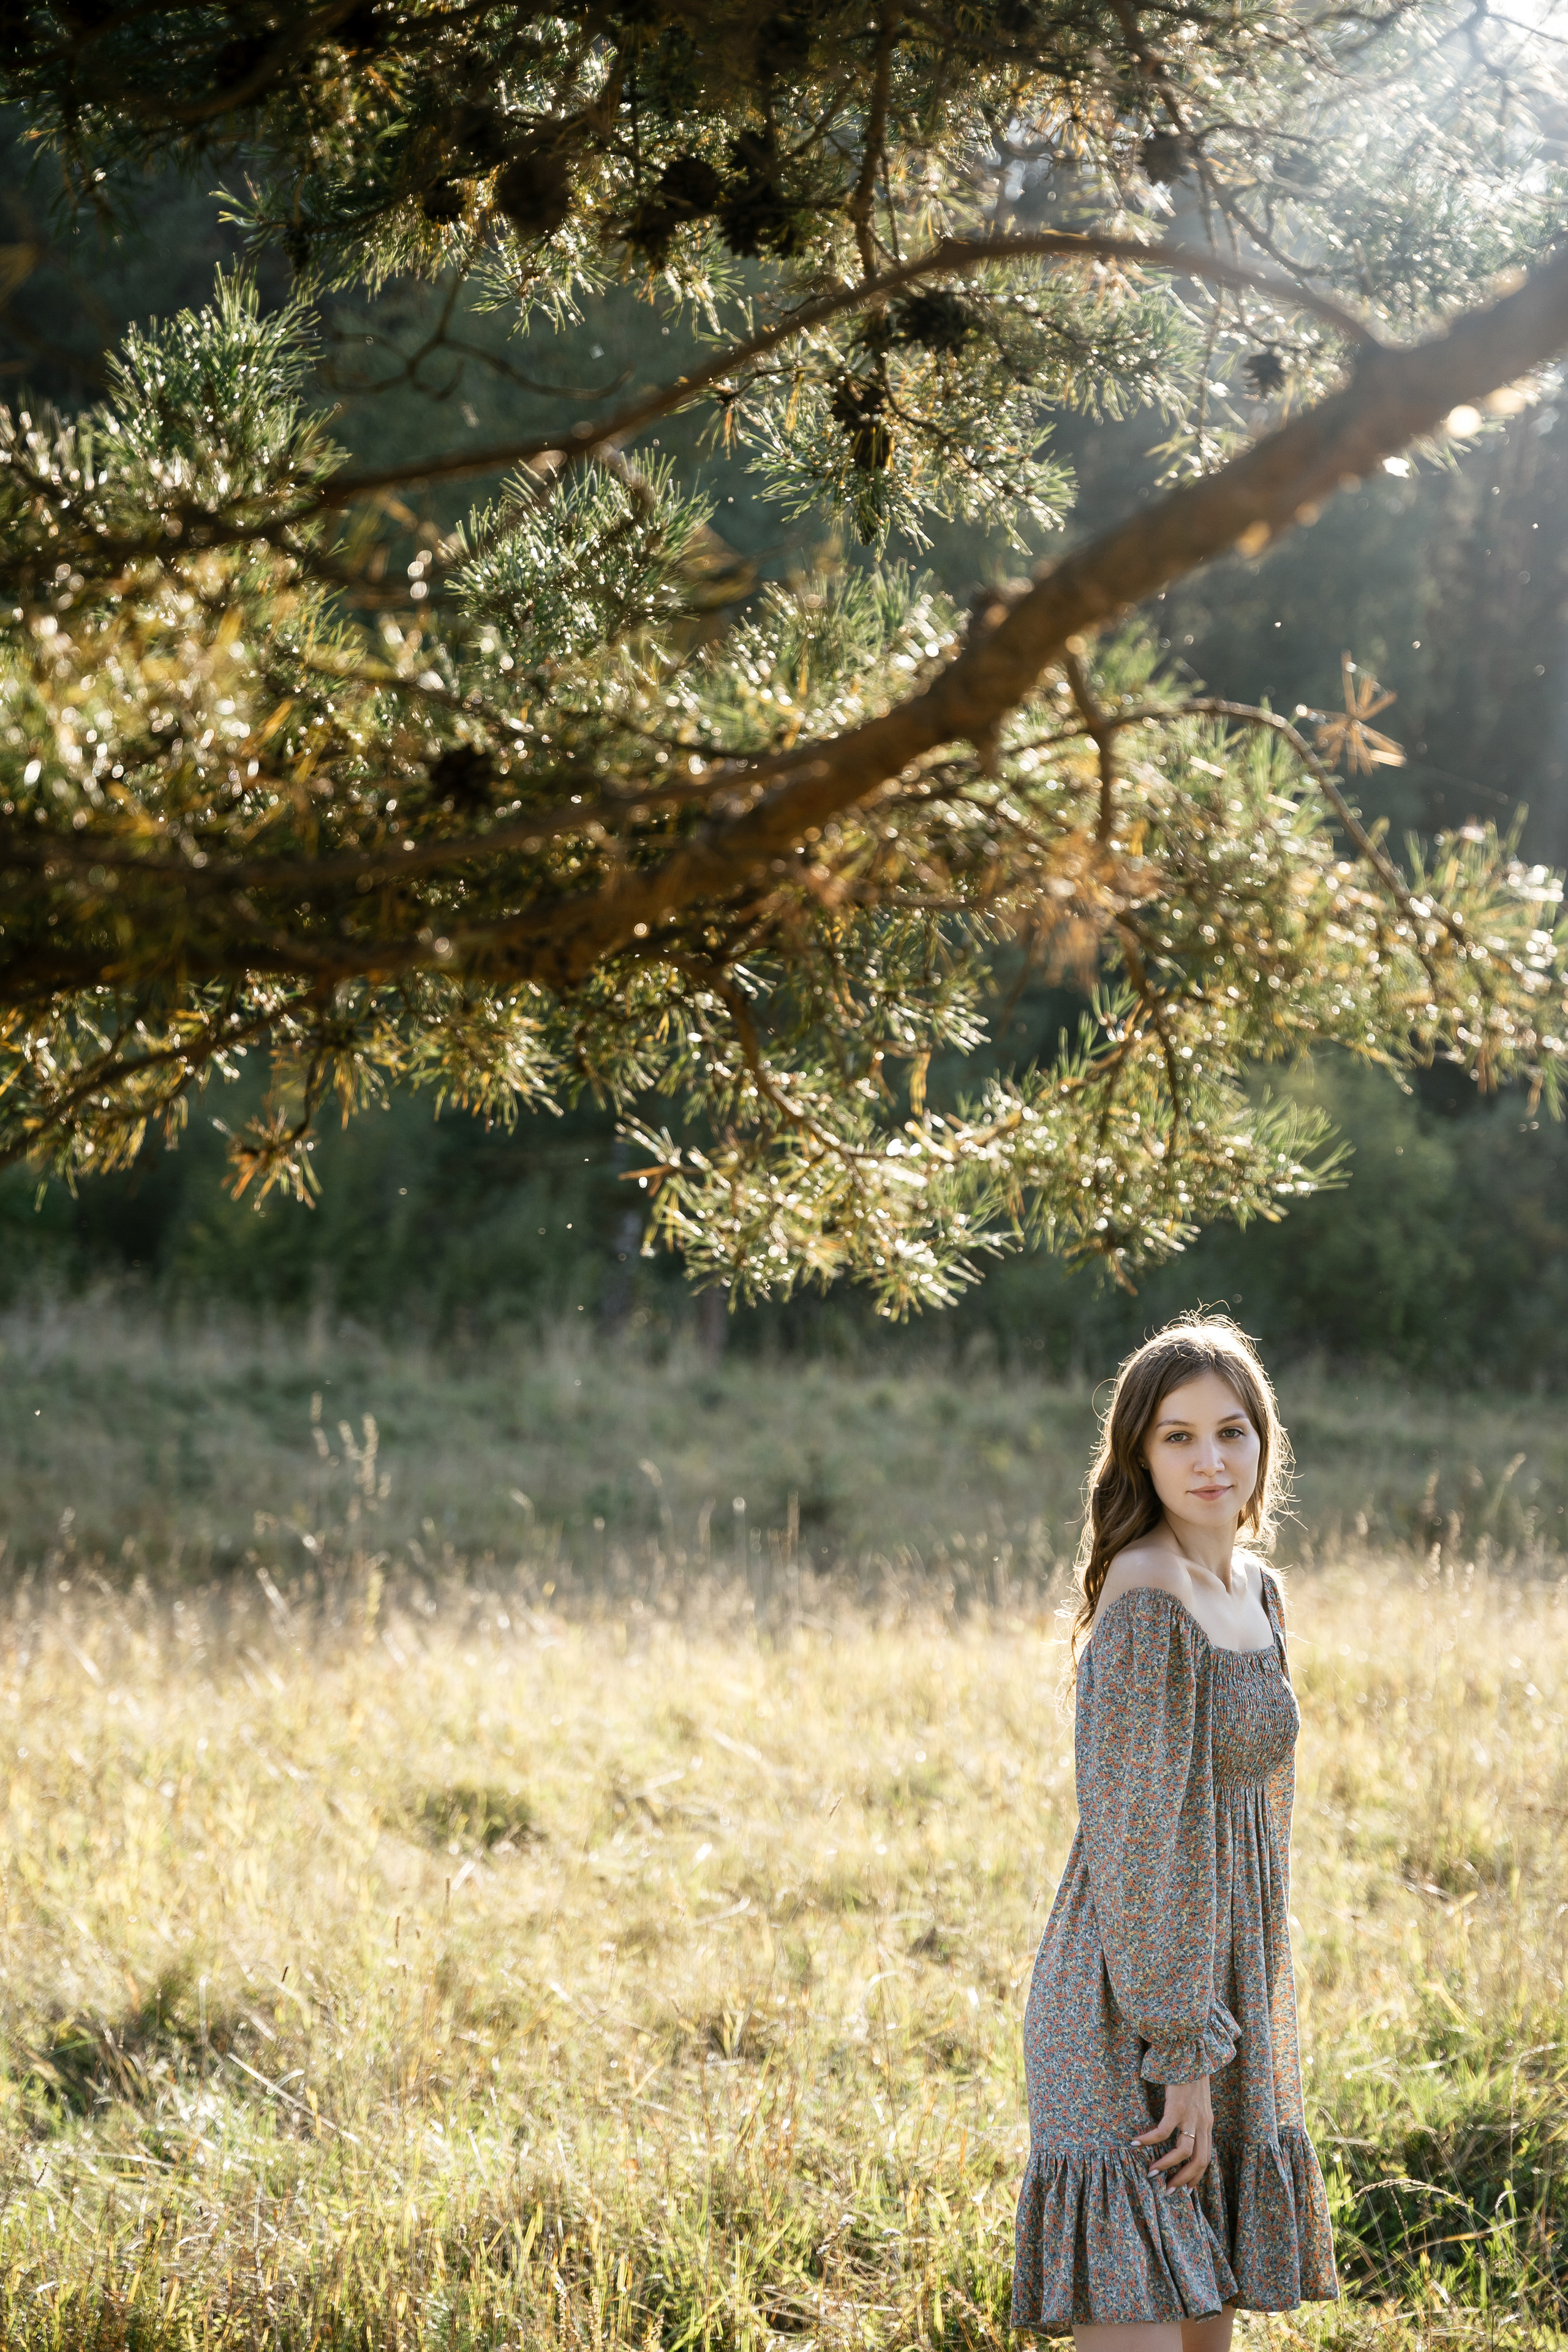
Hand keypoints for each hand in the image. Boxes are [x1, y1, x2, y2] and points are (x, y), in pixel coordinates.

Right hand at [1132, 2075, 1212, 2189]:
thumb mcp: (1196, 2099)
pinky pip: (1163, 2130)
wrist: (1190, 2048)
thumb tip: (1180, 2130)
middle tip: (1167, 2191)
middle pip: (1200, 2161)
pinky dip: (1150, 2139)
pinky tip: (1136, 2142)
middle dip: (1183, 2180)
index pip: (1207, 2158)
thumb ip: (1192, 2115)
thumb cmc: (1189, 2071)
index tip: (1185, 2190)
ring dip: (1166, 2166)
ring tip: (1151, 2173)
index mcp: (1207, 2123)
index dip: (1196, 2176)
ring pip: (1184, 2151)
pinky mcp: (1176, 2105)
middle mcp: (1203, 2122)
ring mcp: (1190, 2114)